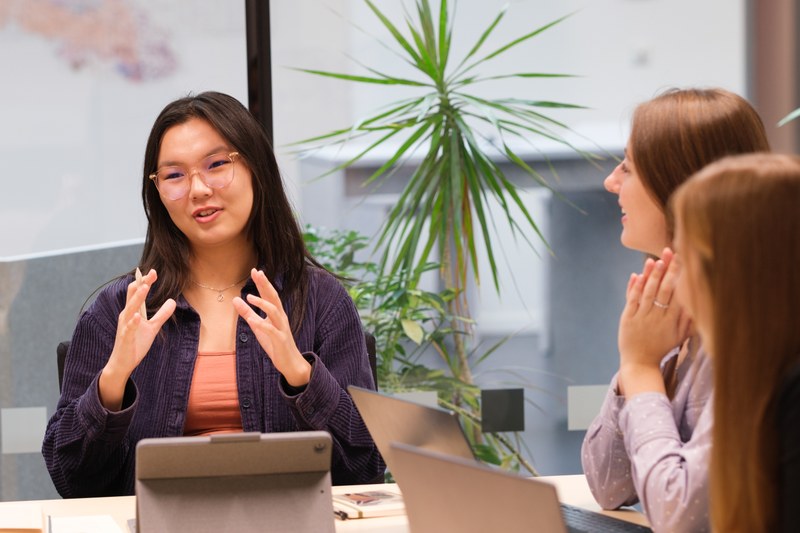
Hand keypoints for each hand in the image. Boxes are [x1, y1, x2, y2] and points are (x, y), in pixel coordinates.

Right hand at [100, 269, 175, 409]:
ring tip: (144, 287)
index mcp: (132, 311)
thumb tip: (173, 301)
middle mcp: (126, 315)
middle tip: (151, 273)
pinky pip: (129, 328)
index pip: (137, 293)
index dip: (145, 282)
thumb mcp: (152, 327)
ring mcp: (124, 326)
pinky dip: (133, 322)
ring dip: (137, 298)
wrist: (123, 362)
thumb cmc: (136, 343)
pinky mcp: (125, 338)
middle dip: (142, 284)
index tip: (153, 271)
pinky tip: (138, 316)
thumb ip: (162, 314)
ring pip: (130, 309)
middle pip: (133, 296)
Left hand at [232, 269, 310, 387]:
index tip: (255, 270)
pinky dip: (261, 324)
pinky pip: (271, 330)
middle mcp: (281, 317)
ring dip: (262, 303)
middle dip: (266, 285)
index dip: (263, 282)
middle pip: (274, 298)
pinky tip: (252, 320)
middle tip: (258, 273)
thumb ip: (247, 313)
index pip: (270, 294)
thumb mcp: (258, 327)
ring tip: (250, 297)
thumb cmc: (274, 343)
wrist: (290, 362)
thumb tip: (235, 299)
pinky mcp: (280, 340)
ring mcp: (281, 328)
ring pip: (274, 312)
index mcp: (276, 313)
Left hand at [617, 248, 690, 396]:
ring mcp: (642, 317)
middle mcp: (658, 317)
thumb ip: (689, 320)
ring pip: (648, 292)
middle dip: (667, 270)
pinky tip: (637, 275)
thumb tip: (698, 303)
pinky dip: (634, 287)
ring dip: (651, 275)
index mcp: (672, 321)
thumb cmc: (662, 348)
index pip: (678, 294)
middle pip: (664, 289)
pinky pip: (632, 300)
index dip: (680, 277)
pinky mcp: (628, 318)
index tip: (683, 261)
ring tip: (655, 260)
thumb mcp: (680, 337)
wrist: (640, 363)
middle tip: (670, 253)